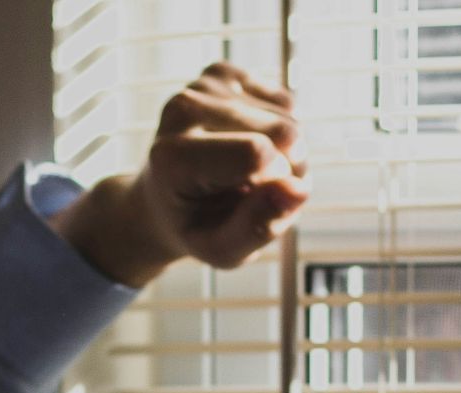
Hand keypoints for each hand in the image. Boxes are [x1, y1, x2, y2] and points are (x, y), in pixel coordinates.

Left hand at [51, 62, 307, 286]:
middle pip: (284, 132)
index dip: (277, 184)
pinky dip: (279, 130)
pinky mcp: (221, 74)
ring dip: (286, 154)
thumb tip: (297, 189)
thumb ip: (257, 228)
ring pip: (289, 118)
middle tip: (257, 193)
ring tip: (251, 175)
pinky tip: (250, 145)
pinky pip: (284, 102)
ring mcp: (201, 86)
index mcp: (172, 156)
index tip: (256, 203)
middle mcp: (182, 109)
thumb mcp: (221, 251)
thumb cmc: (195, 227)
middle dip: (289, 169)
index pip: (258, 154)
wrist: (163, 200)